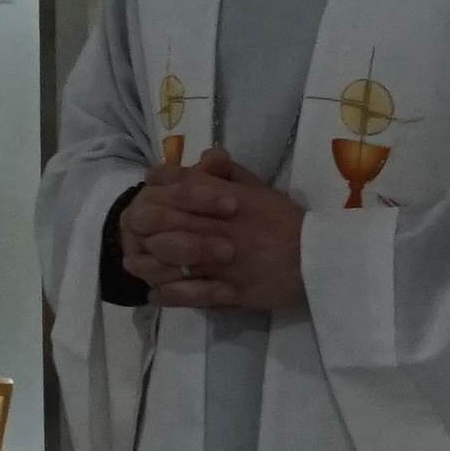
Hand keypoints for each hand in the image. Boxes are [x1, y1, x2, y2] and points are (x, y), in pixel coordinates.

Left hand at [125, 148, 309, 315]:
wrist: (317, 259)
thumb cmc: (288, 222)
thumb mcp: (261, 189)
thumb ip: (231, 173)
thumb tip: (206, 155)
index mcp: (229, 199)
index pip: (182, 187)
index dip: (156, 189)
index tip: (144, 194)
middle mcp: (220, 227)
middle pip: (168, 220)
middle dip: (145, 223)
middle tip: (132, 229)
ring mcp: (223, 261)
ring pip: (173, 257)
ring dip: (150, 261)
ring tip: (136, 263)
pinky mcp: (229, 290)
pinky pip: (191, 294)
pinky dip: (169, 294)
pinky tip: (156, 294)